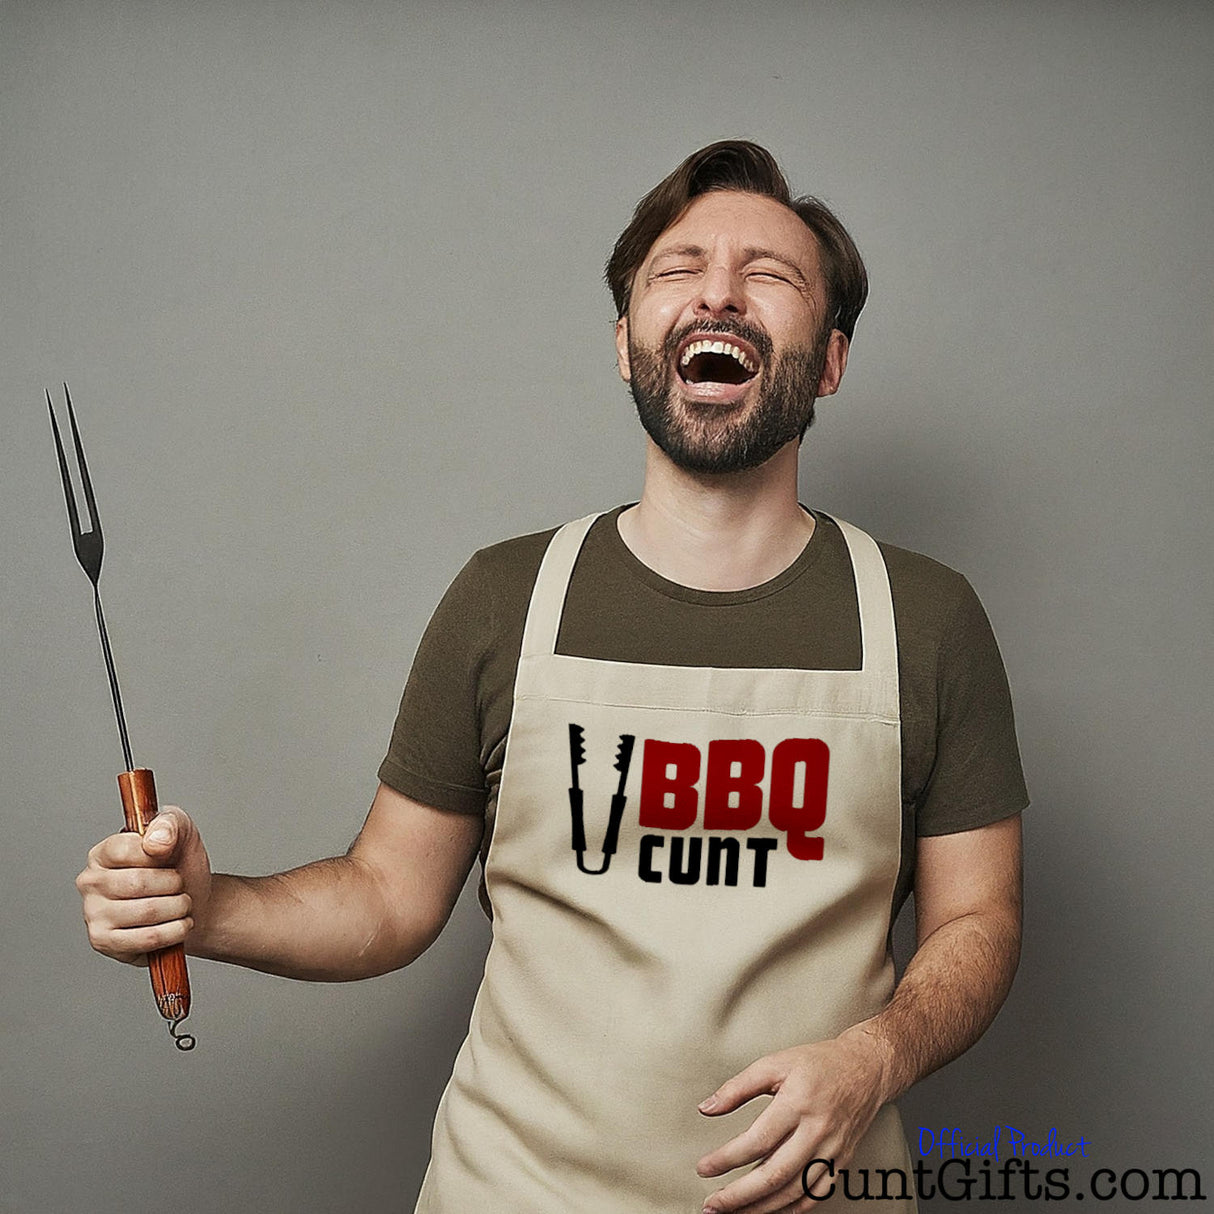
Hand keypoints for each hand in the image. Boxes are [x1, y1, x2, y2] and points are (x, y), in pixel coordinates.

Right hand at [76, 807, 211, 965]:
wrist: (196, 903)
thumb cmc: (180, 866)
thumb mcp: (181, 831)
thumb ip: (169, 824)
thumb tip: (154, 841)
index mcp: (102, 853)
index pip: (125, 850)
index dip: (158, 854)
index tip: (170, 856)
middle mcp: (90, 882)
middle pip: (138, 883)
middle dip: (174, 884)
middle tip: (180, 885)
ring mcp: (93, 914)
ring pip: (147, 911)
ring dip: (179, 907)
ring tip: (182, 904)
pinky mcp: (104, 942)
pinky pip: (148, 938)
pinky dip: (175, 931)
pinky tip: (180, 924)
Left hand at [696, 1027, 889, 1212]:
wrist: (866, 1069)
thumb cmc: (819, 1063)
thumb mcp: (774, 1063)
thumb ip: (738, 1087)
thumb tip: (707, 1107)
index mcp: (797, 1103)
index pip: (757, 1141)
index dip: (726, 1159)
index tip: (705, 1168)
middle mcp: (817, 1131)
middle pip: (774, 1174)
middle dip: (739, 1195)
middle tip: (713, 1204)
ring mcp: (832, 1150)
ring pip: (794, 1192)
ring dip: (761, 1207)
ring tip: (734, 1212)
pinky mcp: (840, 1162)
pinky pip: (816, 1195)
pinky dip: (792, 1209)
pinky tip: (771, 1210)